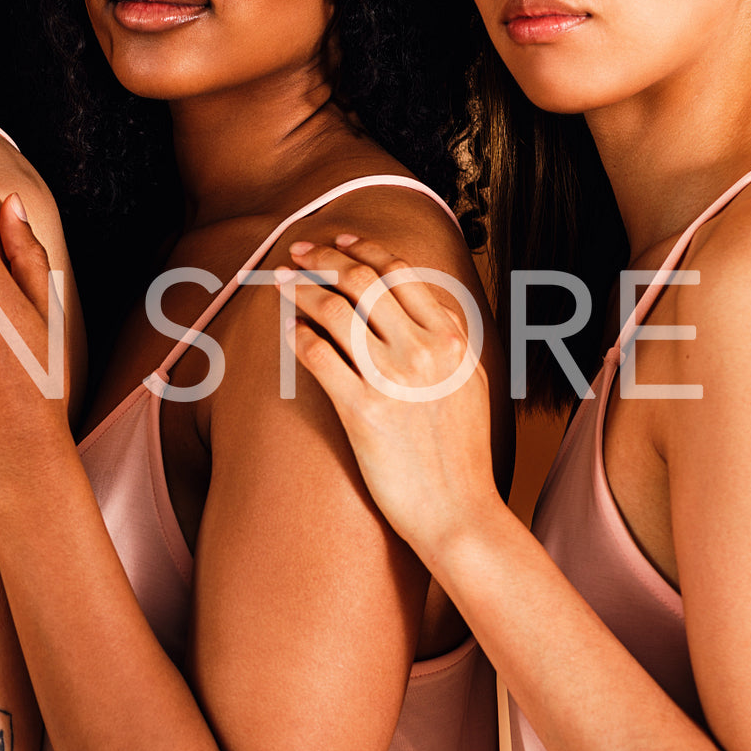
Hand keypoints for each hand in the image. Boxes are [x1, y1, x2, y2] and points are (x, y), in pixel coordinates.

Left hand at [278, 235, 501, 554]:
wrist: (457, 510)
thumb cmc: (460, 452)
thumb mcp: (469, 383)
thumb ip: (448, 340)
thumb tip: (423, 303)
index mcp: (452, 338)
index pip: (401, 273)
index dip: (364, 249)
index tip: (339, 240)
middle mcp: (424, 350)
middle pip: (363, 281)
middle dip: (324, 258)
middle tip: (298, 252)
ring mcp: (393, 378)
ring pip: (335, 311)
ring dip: (301, 289)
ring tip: (281, 282)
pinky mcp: (362, 410)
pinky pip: (319, 357)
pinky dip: (298, 336)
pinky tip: (288, 331)